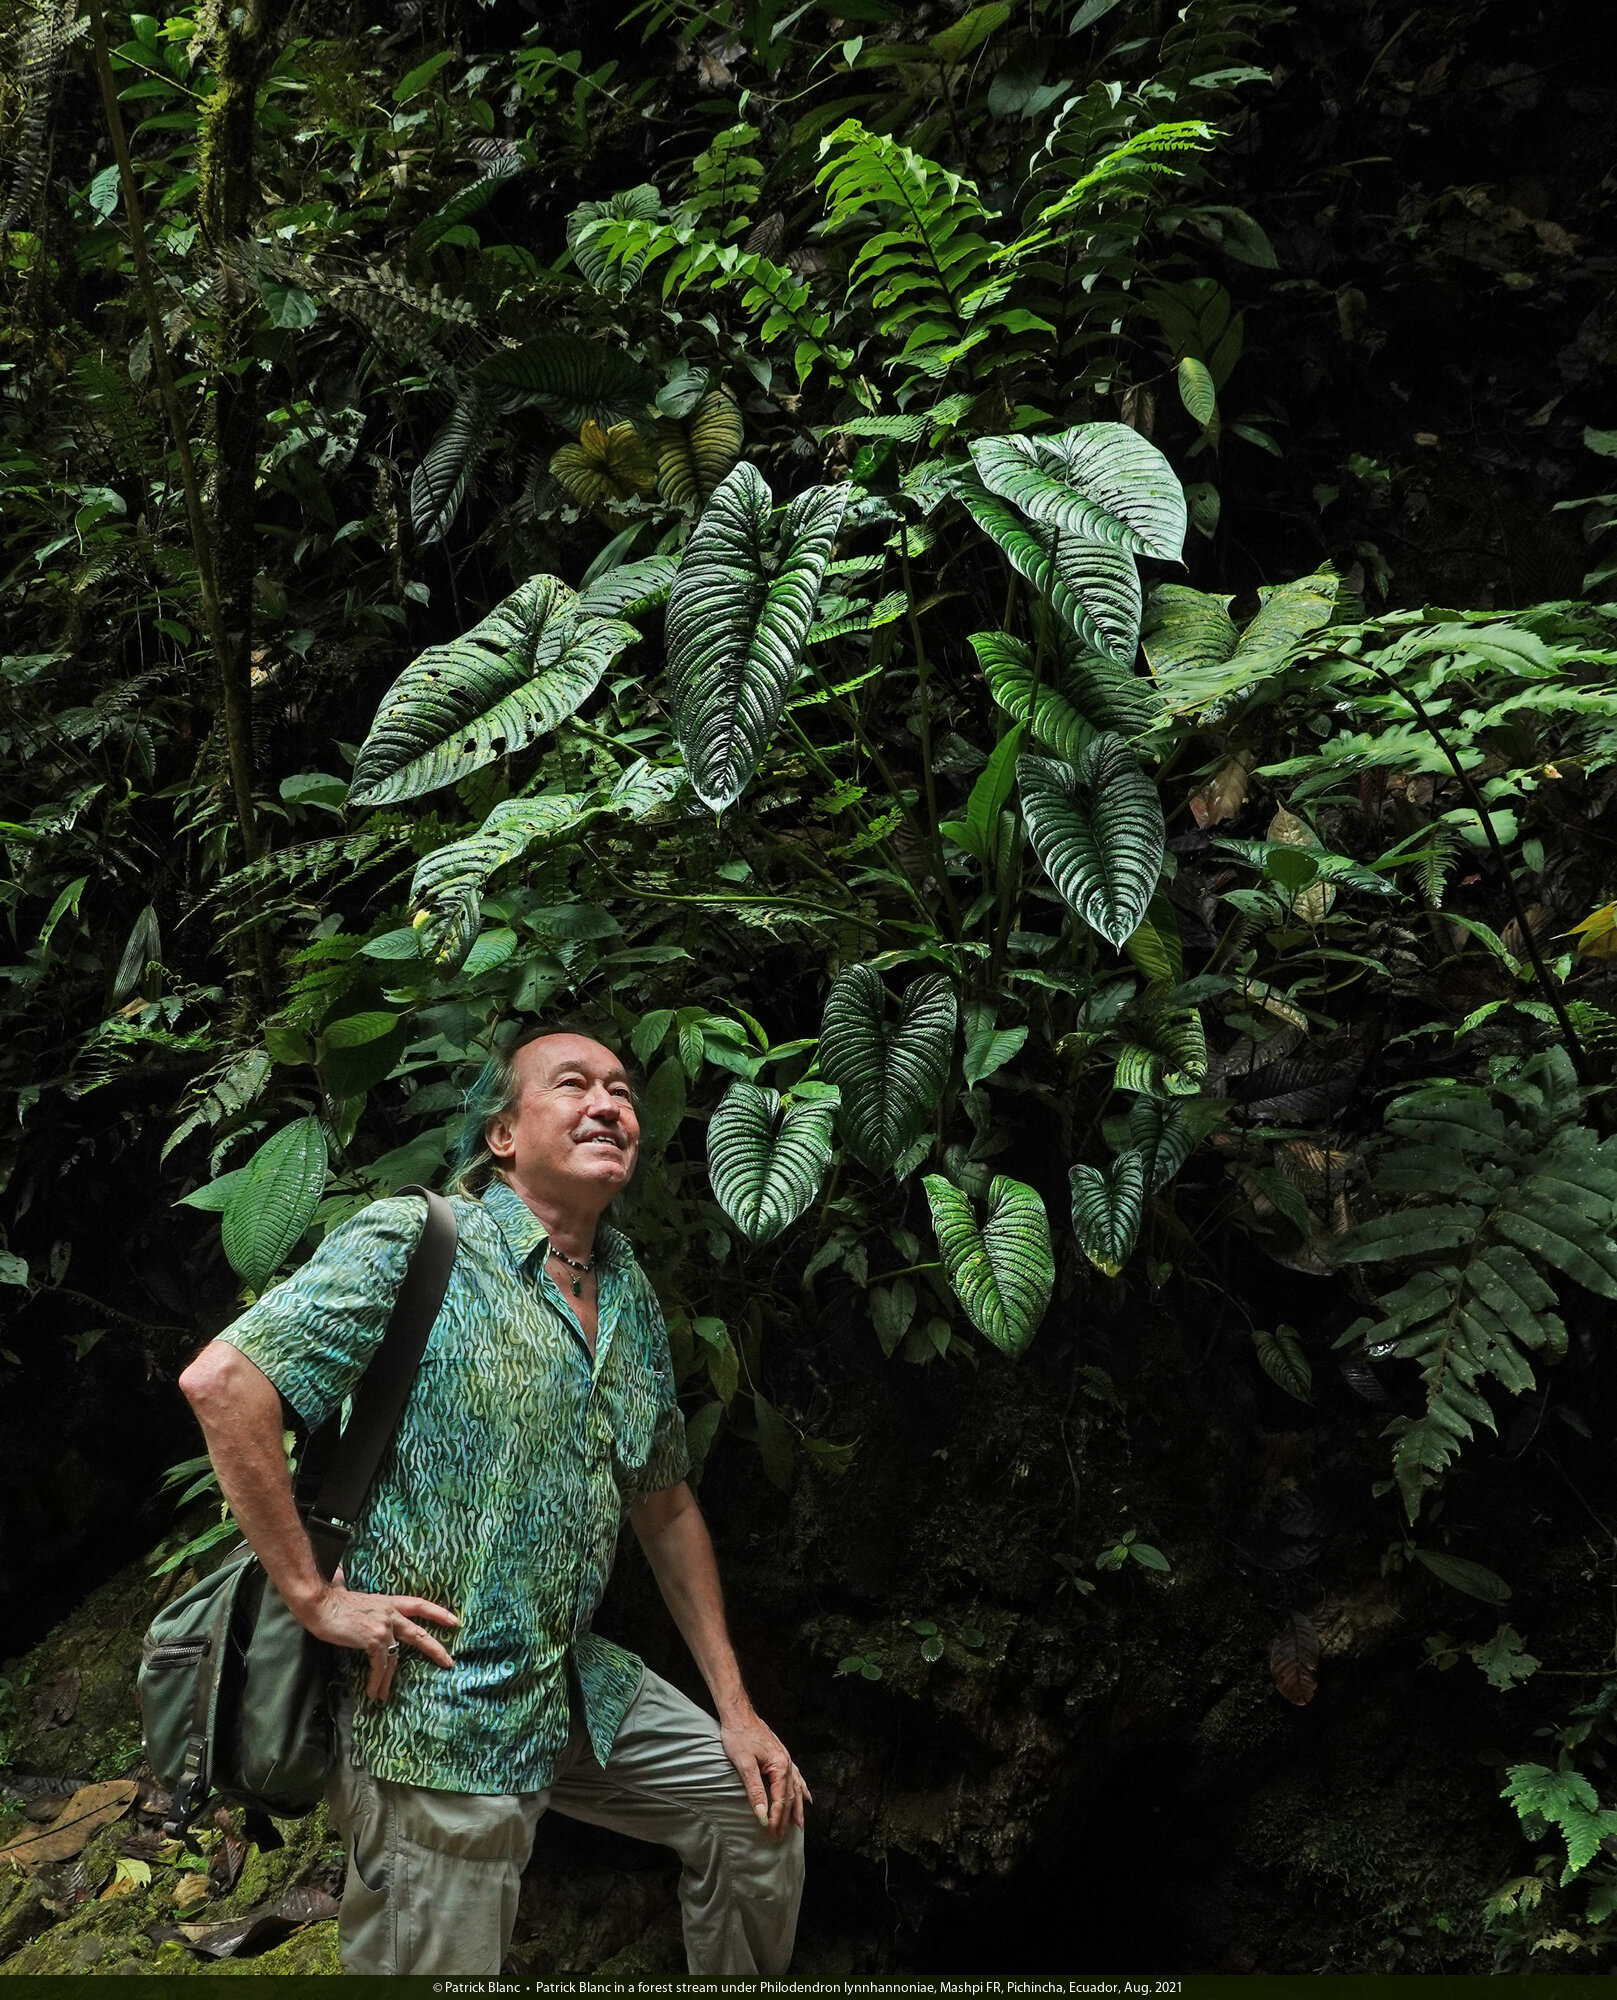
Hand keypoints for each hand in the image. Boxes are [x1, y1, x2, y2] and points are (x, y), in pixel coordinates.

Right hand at [301, 1568, 458, 1701]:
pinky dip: (377, 1681)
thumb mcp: (346, 1592)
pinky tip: (373, 1692)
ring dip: (389, 1680)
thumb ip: (348, 1586)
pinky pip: (380, 1666)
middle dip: (435, 1648)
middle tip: (449, 1662)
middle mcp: (390, 1613)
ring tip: (385, 1695)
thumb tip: (339, 1576)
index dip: (437, 1612)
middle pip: (418, 1632)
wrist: (319, 1603)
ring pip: (396, 1657)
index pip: (418, 1605)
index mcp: (387, 1602)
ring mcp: (384, 1626)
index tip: (454, 1620)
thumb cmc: (329, 1599)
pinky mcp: (374, 1640)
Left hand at [719, 1708, 810, 1838]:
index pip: (780, 1799)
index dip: (775, 1818)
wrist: (739, 1713)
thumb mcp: (744, 1764)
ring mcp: (786, 1759)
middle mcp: (787, 1763)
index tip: (770, 1833)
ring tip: (800, 1824)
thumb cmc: (739, 1736)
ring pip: (796, 1788)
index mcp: (780, 1766)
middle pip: (790, 1796)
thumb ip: (754, 1790)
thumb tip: (762, 1815)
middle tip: (780, 1836)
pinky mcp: (781, 1756)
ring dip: (797, 1807)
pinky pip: (796, 1776)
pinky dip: (802, 1788)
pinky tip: (806, 1795)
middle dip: (786, 1818)